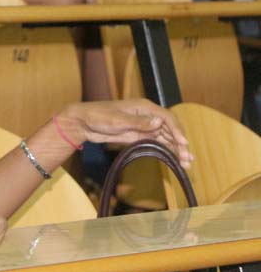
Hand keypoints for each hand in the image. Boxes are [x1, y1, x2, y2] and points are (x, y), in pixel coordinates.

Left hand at [58, 100, 192, 167]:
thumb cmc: (98, 116)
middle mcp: (148, 116)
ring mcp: (145, 126)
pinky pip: (157, 143)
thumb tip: (158, 121)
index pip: (167, 117)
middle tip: (188, 159)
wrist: (84, 123)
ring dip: (177, 149)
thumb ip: (138, 122)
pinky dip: (167, 151)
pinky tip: (175, 160)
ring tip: (186, 164)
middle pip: (170, 129)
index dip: (177, 130)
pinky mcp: (139, 136)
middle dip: (181, 143)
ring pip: (166, 138)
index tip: (183, 143)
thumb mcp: (117, 120)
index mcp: (144, 107)